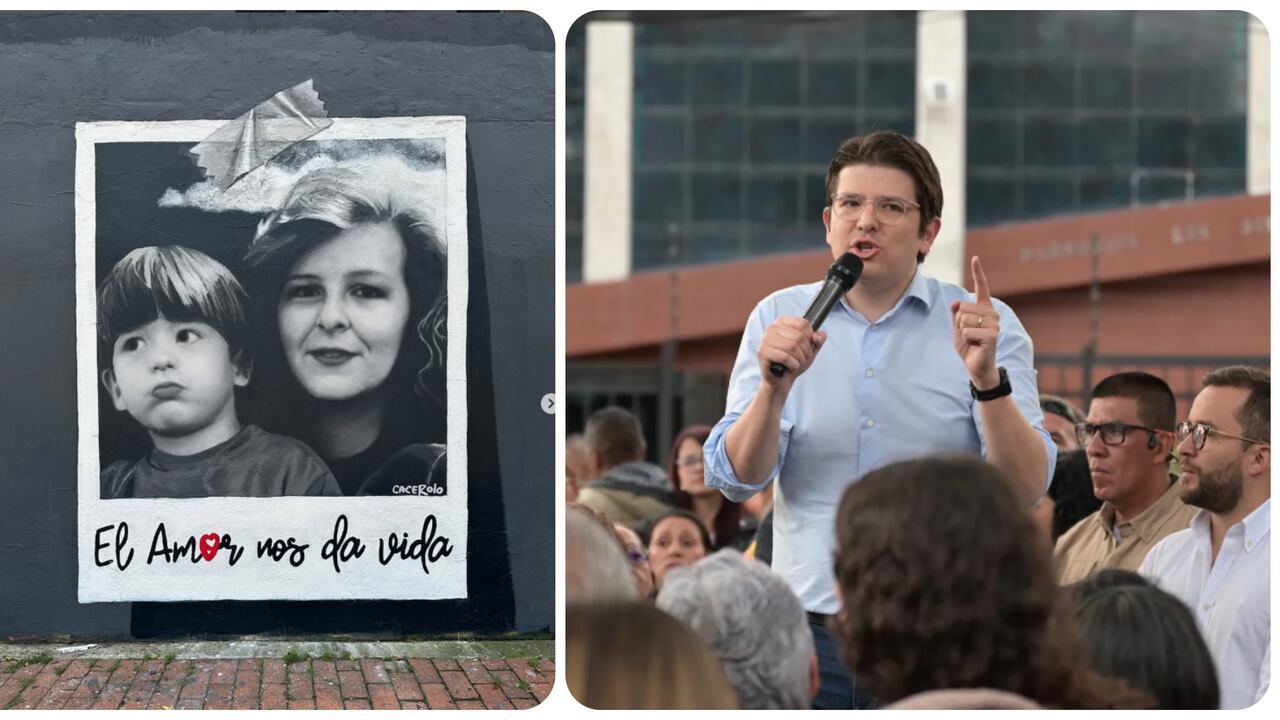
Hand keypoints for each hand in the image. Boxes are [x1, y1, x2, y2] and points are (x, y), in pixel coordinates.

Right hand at [757, 317, 826, 387]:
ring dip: (799, 359)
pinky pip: (784, 357)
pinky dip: (793, 365)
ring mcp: (765, 340)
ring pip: (792, 346)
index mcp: (782, 322)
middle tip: (802, 359)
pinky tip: (790, 367)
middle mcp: (772, 328)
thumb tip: (817, 336)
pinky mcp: (762, 352)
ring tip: (796, 363)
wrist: (782, 380)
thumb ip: (819, 339)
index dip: (810, 338)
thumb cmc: (795, 361)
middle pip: (799, 336)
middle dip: (806, 352)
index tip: (807, 346)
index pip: (803, 324)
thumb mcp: (811, 349)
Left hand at [949, 256, 999, 388]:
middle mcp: (992, 313)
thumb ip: (956, 313)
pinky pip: (967, 331)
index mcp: (984, 308)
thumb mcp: (957, 326)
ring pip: (963, 319)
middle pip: (962, 307)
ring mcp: (993, 324)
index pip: (981, 287)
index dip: (978, 272)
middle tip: (967, 334)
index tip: (975, 258)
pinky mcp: (992, 335)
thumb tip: (955, 303)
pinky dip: (966, 339)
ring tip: (972, 340)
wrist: (976, 365)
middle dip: (958, 322)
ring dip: (962, 331)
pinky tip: (975, 345)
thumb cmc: (968, 345)